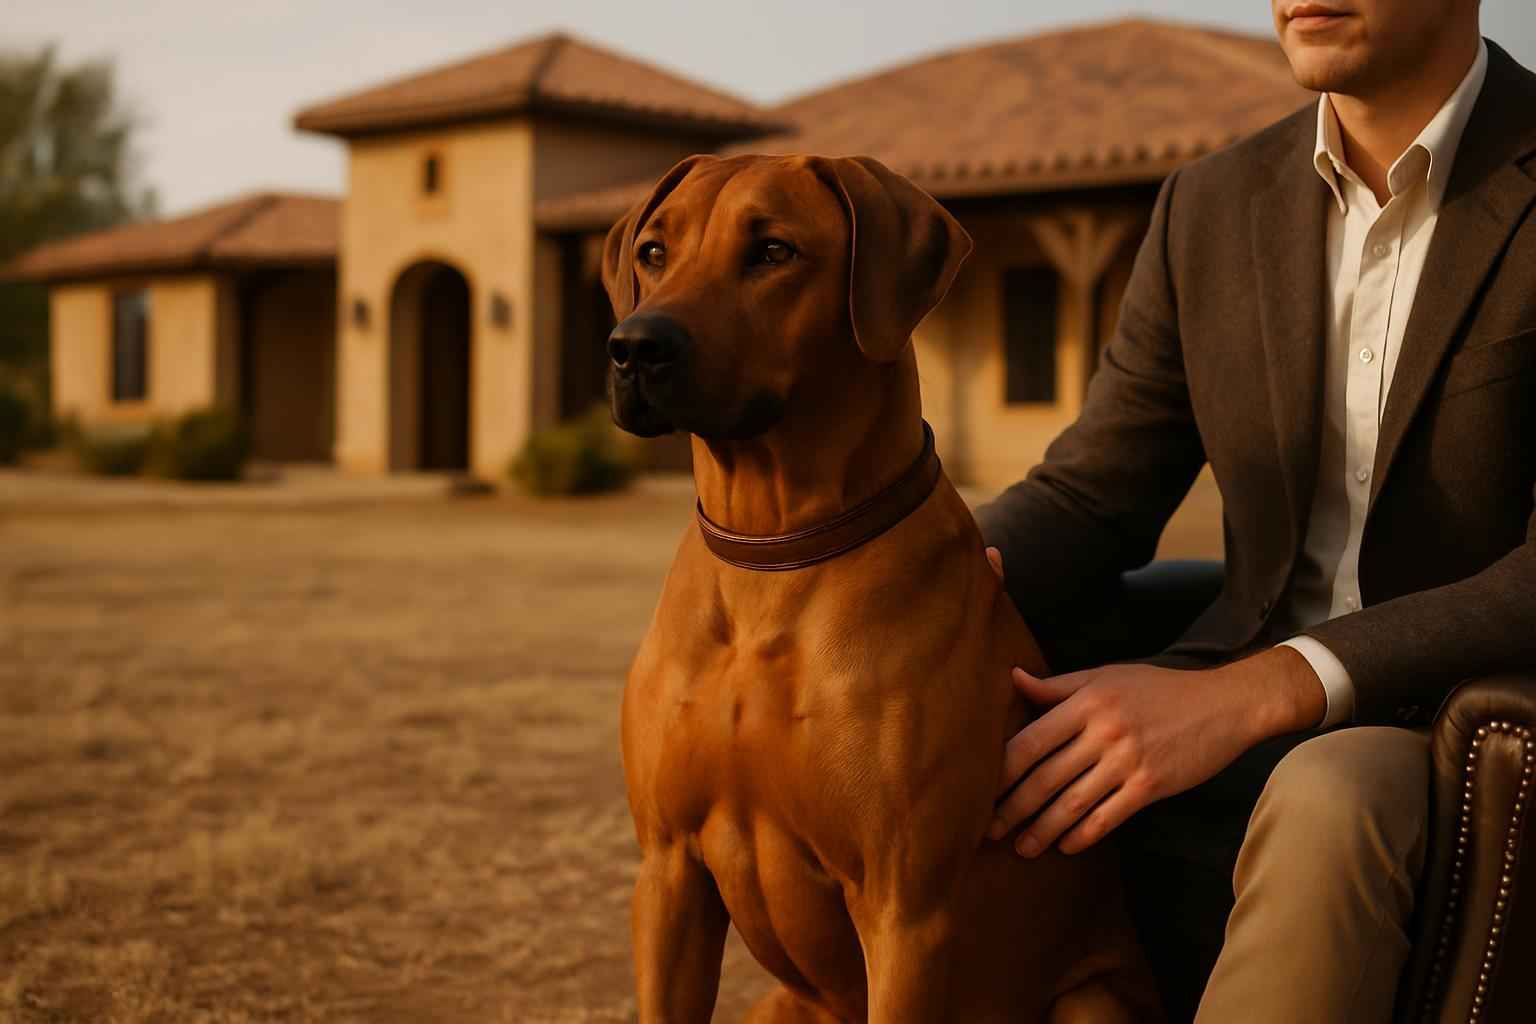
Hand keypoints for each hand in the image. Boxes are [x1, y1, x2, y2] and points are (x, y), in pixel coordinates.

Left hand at [982, 548, 1324, 857]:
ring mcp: (1127, 761)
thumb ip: (1058, 685)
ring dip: (1041, 830)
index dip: (1000, 771)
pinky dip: (1082, 835)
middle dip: (1012, 808)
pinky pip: (1107, 817)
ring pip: (1071, 803)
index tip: (978, 791)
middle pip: (1043, 777)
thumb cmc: (1160, 688)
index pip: (1029, 741)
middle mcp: (1102, 731)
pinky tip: (1065, 847)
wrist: (1223, 704)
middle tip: (988, 831)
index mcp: (1085, 702)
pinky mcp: (1151, 785)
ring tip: (1021, 848)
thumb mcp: (1107, 676)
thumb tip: (1013, 678)